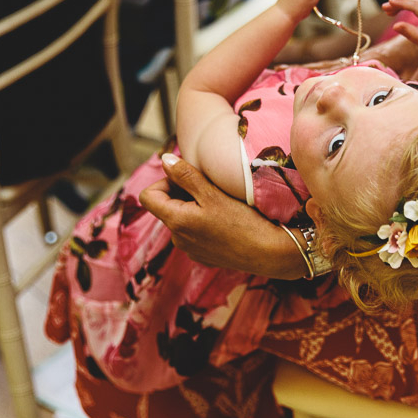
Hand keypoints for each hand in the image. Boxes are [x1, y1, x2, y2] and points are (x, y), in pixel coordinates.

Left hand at [139, 155, 306, 279]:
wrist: (268, 253)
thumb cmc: (242, 222)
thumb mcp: (212, 193)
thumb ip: (185, 175)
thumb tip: (164, 161)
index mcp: (175, 221)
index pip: (148, 196)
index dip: (164, 182)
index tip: (187, 179)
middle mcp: (178, 238)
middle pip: (166, 207)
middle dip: (182, 194)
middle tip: (209, 189)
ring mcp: (190, 250)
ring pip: (182, 219)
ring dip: (194, 208)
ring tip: (221, 206)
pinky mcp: (204, 256)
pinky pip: (195, 233)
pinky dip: (204, 223)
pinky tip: (226, 223)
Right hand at [381, 0, 417, 64]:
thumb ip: (410, 33)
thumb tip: (395, 26)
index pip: (417, 5)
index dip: (402, 3)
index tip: (389, 2)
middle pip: (415, 0)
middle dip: (399, 2)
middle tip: (384, 8)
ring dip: (402, 2)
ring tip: (388, 11)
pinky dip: (408, 3)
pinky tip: (398, 8)